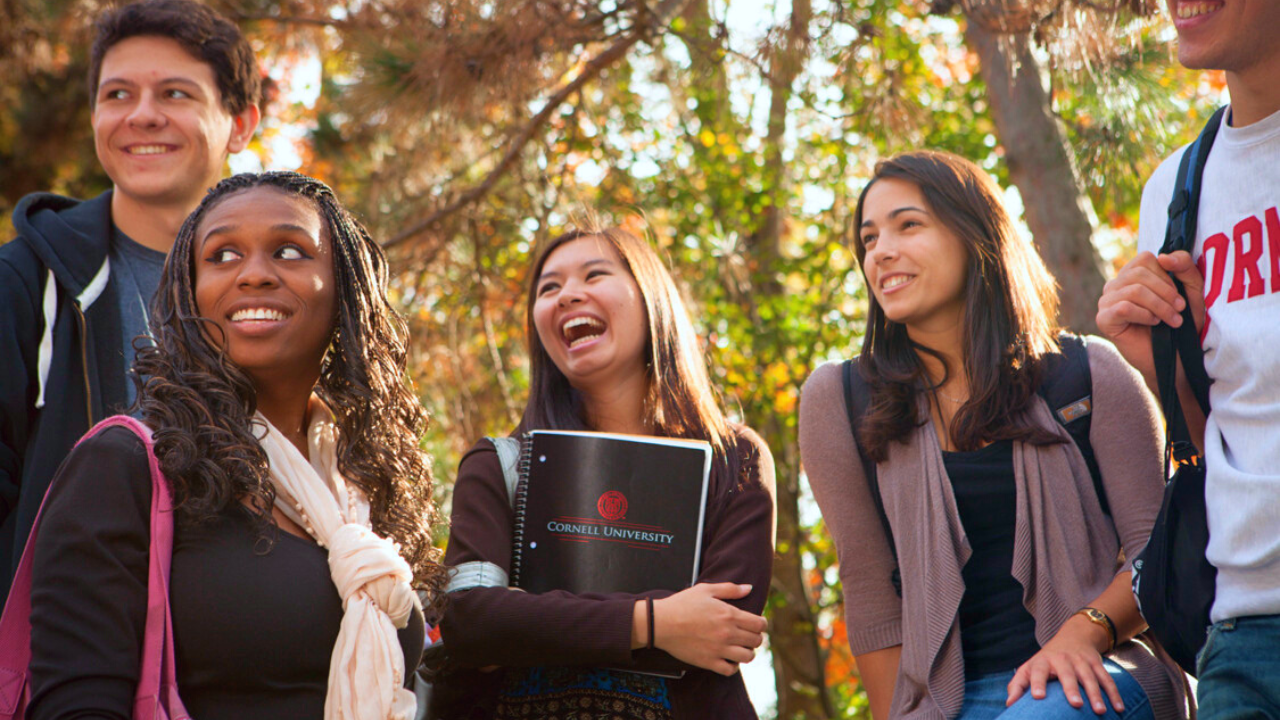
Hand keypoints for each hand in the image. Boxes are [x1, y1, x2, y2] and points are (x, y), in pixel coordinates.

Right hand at [651, 583, 765, 675]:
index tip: (757, 624)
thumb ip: (730, 589)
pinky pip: (730, 670)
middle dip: (756, 637)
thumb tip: (750, 588)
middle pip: (756, 641)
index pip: (759, 624)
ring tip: (740, 647)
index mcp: (729, 614)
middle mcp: (728, 633)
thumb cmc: (682, 603)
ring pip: (748, 657)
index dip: (762, 624)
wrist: (661, 623)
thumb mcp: (706, 590)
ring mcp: (719, 649)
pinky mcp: (709, 662)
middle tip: (748, 635)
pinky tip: (729, 659)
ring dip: (747, 652)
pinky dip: (734, 666)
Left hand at [1006, 616, 1122, 714]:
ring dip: (1096, 694)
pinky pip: (1106, 679)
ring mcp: (1081, 660)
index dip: (1036, 683)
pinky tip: (1119, 708)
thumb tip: (1009, 705)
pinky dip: (1114, 693)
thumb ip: (1018, 685)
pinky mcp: (1096, 663)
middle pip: (1067, 673)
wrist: (1073, 637)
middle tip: (1076, 704)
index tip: (1037, 697)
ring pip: (1090, 677)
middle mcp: (1062, 659)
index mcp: (1042, 661)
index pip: (1038, 671)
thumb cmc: (1046, 661)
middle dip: (1071, 688)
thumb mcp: (1029, 668)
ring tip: (1100, 711)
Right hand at [1097, 251, 1205, 377]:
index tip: (1179, 296)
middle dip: (1165, 292)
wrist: (1175, 358)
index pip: (1145, 259)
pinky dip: (1145, 315)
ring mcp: (1106, 302)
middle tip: (1179, 310)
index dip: (1166, 275)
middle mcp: (1116, 285)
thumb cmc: (1182, 324)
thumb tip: (1164, 257)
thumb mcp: (1192, 290)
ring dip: (1159, 306)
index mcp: (1133, 275)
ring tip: (1172, 321)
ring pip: (1133, 291)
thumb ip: (1184, 266)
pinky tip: (1153, 324)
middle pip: (1139, 274)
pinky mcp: (1104, 319)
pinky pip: (1123, 308)